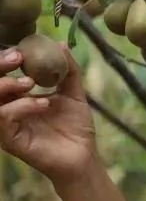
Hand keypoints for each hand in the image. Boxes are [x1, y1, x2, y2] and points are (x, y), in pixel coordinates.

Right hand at [0, 42, 97, 184]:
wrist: (83, 155)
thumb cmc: (75, 127)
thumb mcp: (73, 93)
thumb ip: (68, 71)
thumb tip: (62, 45)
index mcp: (16, 98)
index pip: (0, 75)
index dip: (4, 60)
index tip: (21, 51)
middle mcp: (6, 110)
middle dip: (0, 67)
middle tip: (19, 59)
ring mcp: (6, 125)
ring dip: (8, 86)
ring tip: (32, 83)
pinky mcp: (9, 140)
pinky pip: (3, 118)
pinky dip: (21, 106)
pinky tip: (43, 104)